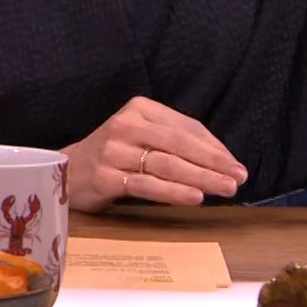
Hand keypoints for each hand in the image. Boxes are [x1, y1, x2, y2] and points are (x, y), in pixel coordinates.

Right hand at [59, 96, 247, 212]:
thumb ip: (176, 143)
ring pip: (166, 164)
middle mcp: (125, 125)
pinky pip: (146, 185)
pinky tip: (194, 197)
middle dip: (213, 163)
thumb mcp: (142, 136)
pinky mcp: (105, 176)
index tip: (236, 167)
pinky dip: (173, 192)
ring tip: (224, 189)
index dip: (215, 148)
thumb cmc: (115, 154)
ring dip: (200, 178)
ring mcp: (113, 151)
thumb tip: (223, 161)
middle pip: (178, 144)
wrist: (68, 171)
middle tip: (238, 179)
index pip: (186, 127)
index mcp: (139, 108)